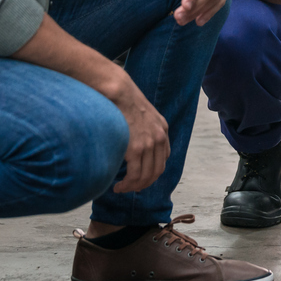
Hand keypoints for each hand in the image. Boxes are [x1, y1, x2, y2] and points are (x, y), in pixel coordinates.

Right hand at [106, 74, 170, 193]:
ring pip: (146, 176)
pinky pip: (134, 175)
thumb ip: (143, 126)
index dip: (153, 171)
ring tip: (121, 189)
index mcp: (162, 129)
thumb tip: (132, 138)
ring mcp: (149, 144)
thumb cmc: (123, 99)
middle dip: (145, 183)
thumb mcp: (141, 112)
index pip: (163, 158)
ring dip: (133, 187)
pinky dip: (126, 185)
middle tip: (132, 188)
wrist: (118, 91)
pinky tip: (118, 186)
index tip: (141, 177)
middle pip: (157, 171)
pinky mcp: (136, 149)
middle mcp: (159, 138)